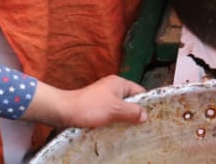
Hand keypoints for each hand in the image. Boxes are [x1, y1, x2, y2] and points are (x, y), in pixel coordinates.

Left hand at [29, 75, 146, 128]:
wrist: (65, 111)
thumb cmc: (90, 107)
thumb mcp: (115, 109)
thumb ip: (132, 112)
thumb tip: (145, 115)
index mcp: (119, 83)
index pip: (139, 91)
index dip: (145, 104)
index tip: (150, 117)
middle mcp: (112, 88)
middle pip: (130, 101)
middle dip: (135, 113)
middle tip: (140, 127)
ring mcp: (104, 97)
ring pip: (120, 108)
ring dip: (124, 119)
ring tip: (129, 130)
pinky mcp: (96, 107)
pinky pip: (111, 113)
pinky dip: (114, 121)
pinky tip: (116, 130)